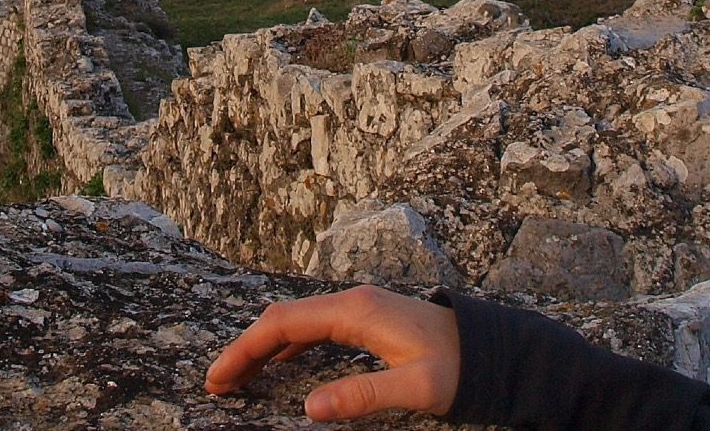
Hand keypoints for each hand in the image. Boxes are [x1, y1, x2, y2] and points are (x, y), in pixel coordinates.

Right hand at [205, 285, 461, 421]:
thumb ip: (362, 395)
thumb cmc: (459, 367)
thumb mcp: (415, 388)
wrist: (493, 348)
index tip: (218, 378)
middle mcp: (352, 302)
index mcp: (356, 311)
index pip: (283, 324)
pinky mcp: (367, 319)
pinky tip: (281, 364)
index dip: (246, 350)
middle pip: (282, 319)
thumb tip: (309, 407)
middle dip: (246, 349)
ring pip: (296, 322)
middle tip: (217, 384)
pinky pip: (315, 328)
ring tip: (239, 378)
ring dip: (264, 348)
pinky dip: (289, 346)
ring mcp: (359, 308)